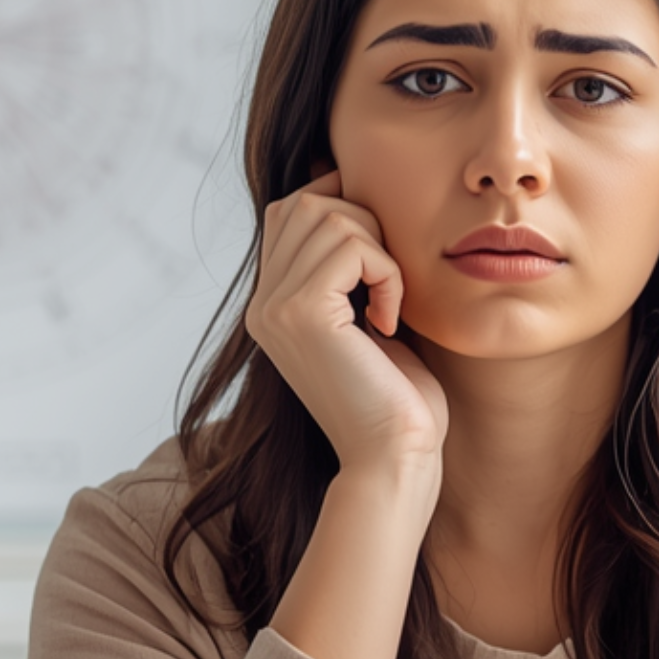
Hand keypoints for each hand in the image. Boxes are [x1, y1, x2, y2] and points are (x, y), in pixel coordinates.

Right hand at [246, 169, 447, 477]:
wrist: (392, 458)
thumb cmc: (396, 397)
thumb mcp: (367, 319)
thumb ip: (352, 269)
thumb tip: (361, 200)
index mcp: (271, 305)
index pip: (290, 210)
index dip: (343, 210)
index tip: (380, 260)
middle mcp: (262, 304)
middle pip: (306, 202)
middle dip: (364, 225)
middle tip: (386, 283)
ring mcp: (274, 307)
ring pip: (331, 216)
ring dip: (380, 252)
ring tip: (387, 305)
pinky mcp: (301, 314)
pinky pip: (353, 247)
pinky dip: (387, 273)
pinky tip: (388, 320)